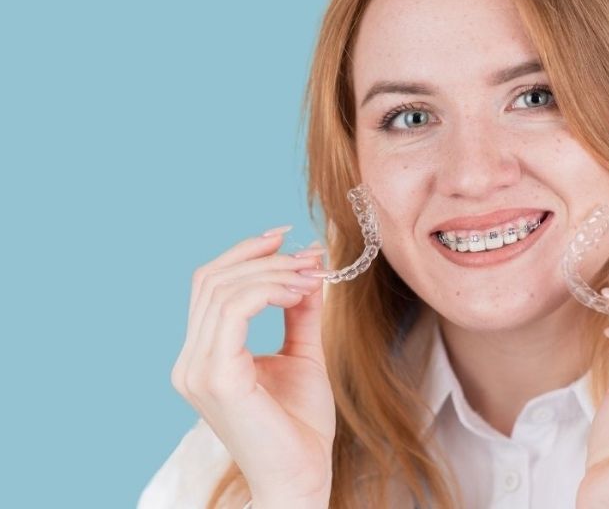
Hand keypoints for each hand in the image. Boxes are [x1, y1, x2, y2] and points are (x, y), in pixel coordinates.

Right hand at [170, 227, 335, 505]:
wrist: (303, 477)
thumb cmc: (300, 426)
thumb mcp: (302, 355)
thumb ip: (297, 313)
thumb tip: (305, 268)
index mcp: (203, 356)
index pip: (210, 285)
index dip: (246, 254)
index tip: (288, 238)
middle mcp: (190, 361)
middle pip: (211, 279)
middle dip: (263, 258)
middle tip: (308, 255)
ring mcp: (197, 369)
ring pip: (223, 289)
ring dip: (273, 272)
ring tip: (311, 275)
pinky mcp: (216, 377)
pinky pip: (235, 310)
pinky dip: (269, 290)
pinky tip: (299, 293)